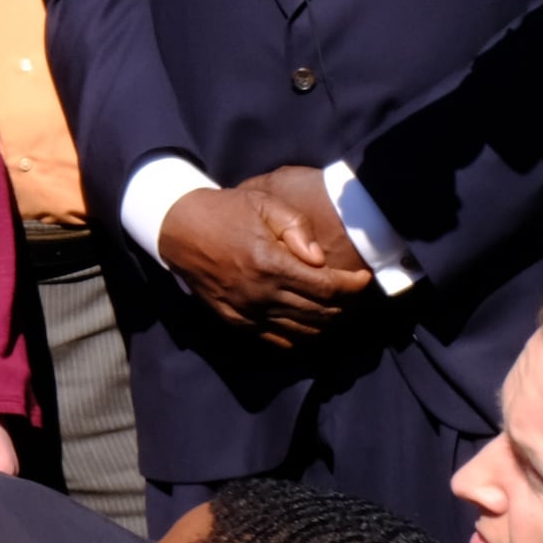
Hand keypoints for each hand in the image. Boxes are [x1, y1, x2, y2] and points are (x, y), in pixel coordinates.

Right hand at [157, 182, 370, 344]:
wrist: (178, 228)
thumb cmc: (225, 210)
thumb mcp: (263, 202)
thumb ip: (297, 228)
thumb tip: (320, 260)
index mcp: (270, 263)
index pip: (328, 287)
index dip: (354, 286)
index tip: (364, 278)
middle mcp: (261, 293)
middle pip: (321, 313)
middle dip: (346, 305)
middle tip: (352, 292)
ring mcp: (247, 311)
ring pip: (304, 331)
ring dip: (327, 322)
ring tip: (335, 306)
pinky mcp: (236, 321)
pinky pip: (278, 339)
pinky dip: (301, 335)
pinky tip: (308, 322)